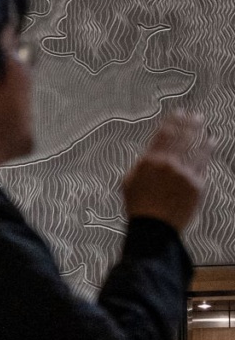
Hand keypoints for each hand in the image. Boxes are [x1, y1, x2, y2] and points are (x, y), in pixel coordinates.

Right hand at [121, 109, 208, 231]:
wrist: (154, 227)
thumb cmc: (138, 206)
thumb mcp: (129, 182)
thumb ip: (140, 165)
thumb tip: (149, 155)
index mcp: (149, 162)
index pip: (163, 135)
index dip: (172, 122)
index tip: (178, 112)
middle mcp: (168, 164)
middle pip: (181, 137)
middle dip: (188, 123)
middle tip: (195, 114)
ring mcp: (184, 173)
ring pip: (194, 147)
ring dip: (199, 132)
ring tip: (203, 123)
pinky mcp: (196, 184)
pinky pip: (204, 163)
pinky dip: (208, 149)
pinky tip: (211, 141)